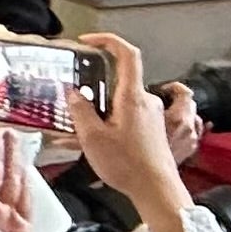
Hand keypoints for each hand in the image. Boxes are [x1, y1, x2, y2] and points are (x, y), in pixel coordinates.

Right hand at [64, 34, 195, 231]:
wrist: (157, 190)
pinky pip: (126, 119)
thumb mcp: (93, 138)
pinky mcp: (152, 130)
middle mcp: (146, 102)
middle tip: (74, 103)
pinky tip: (92, 144)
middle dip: (94, 91)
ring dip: (99, 114)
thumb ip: (80, 111)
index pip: (126, 54)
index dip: (108, 41)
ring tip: (77, 133)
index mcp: (133, 97)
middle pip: (117, 83)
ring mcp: (151, 116)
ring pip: (120, 104)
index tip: (89, 41)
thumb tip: (74, 93)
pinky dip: (109, 126)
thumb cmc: (129, 166)